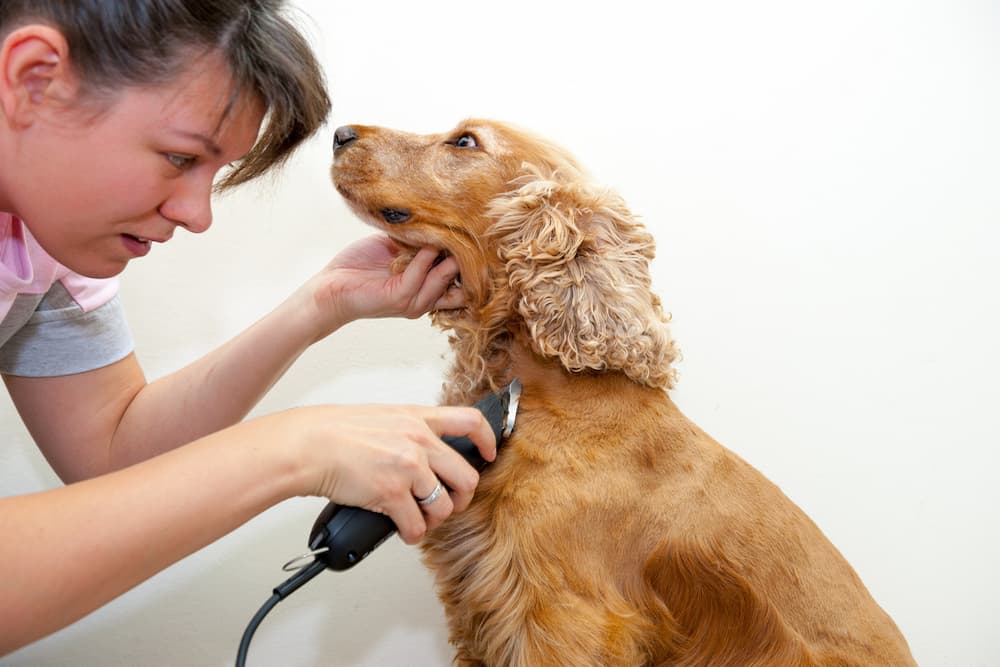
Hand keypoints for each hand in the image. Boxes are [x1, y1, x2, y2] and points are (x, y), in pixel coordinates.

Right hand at [271, 403, 495, 542]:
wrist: (309, 445)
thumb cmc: (336, 432)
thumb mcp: (383, 416)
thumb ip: (408, 430)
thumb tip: (424, 451)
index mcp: (418, 418)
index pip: (470, 421)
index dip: (487, 440)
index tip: (489, 453)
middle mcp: (419, 441)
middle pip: (466, 476)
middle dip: (461, 497)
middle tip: (448, 504)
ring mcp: (408, 468)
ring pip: (444, 506)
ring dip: (434, 520)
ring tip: (420, 520)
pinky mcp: (392, 493)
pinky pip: (416, 525)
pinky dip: (412, 534)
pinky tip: (403, 530)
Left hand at [302, 235, 463, 338]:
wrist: (330, 287)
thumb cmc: (360, 267)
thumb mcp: (396, 249)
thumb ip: (417, 241)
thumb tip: (439, 220)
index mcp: (426, 290)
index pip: (462, 281)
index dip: (469, 260)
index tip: (475, 233)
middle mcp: (424, 299)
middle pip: (460, 281)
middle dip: (465, 257)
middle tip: (469, 231)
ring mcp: (413, 302)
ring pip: (443, 278)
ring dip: (446, 254)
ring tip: (448, 231)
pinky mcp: (398, 299)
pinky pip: (419, 275)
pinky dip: (424, 257)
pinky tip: (425, 242)